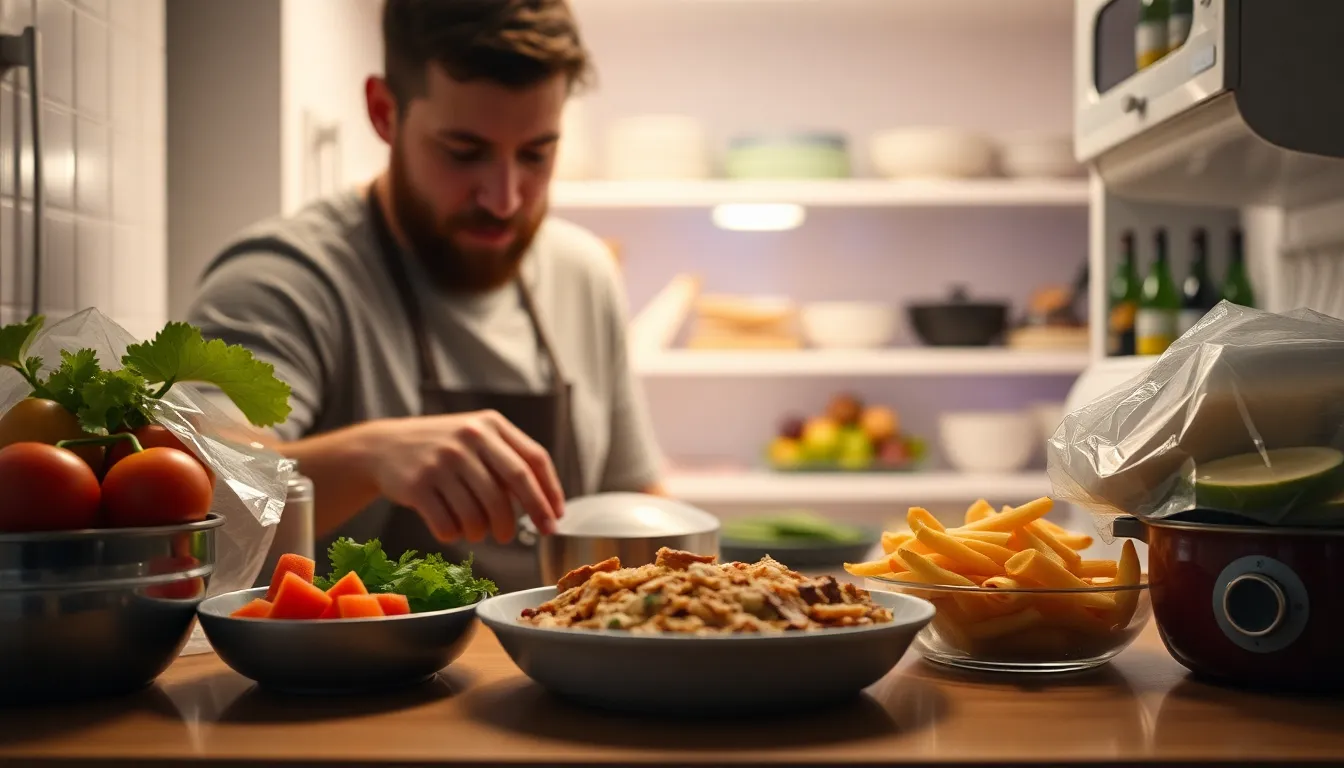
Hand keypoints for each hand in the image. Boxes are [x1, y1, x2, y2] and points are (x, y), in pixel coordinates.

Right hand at [361, 410, 564, 543]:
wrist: (383, 447)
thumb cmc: (442, 448)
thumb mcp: (476, 438)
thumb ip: (509, 460)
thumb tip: (546, 505)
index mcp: (491, 425)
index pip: (534, 459)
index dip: (550, 492)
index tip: (556, 518)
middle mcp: (469, 438)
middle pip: (514, 484)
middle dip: (528, 516)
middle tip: (519, 535)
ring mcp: (443, 460)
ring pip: (480, 512)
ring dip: (483, 532)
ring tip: (479, 532)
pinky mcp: (418, 485)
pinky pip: (448, 525)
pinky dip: (455, 535)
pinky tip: (452, 528)